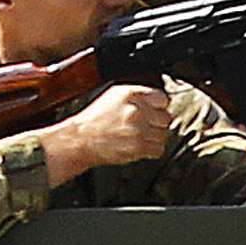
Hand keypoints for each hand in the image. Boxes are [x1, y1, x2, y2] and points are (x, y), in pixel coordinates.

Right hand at [42, 83, 171, 183]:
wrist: (80, 139)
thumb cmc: (93, 119)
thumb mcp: (113, 96)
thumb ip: (138, 95)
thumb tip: (157, 100)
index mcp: (130, 94)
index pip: (162, 98)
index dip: (159, 106)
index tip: (156, 111)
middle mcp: (136, 110)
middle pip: (165, 117)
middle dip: (156, 123)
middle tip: (145, 126)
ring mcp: (138, 129)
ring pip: (163, 134)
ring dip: (154, 137)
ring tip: (139, 136)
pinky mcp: (138, 147)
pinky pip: (158, 149)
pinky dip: (151, 150)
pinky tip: (139, 145)